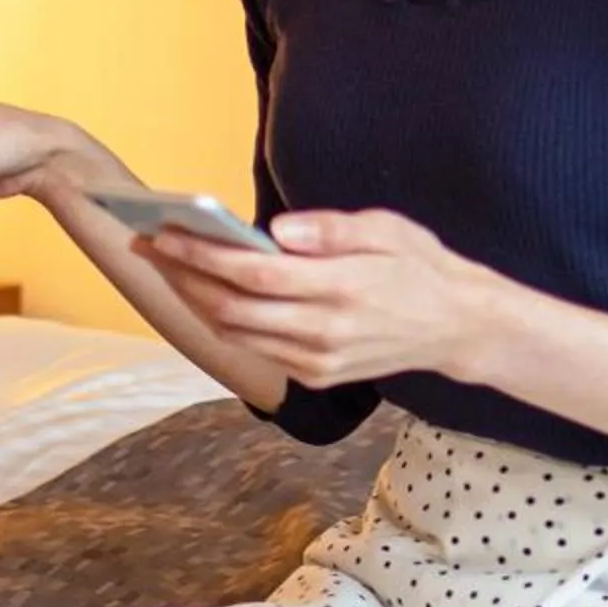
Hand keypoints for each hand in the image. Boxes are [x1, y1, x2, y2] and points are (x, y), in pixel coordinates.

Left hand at [138, 209, 499, 389]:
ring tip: (166, 267)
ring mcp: (319, 360)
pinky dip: (222, 323)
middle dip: (182, 276)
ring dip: (193, 300)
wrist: (459, 328)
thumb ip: (331, 230)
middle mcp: (325, 331)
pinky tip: (203, 294)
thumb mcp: (388, 229)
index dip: (201, 256)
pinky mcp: (317, 376)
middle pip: (231, 308)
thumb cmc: (420, 267)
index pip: (253, 275)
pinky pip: (256, 350)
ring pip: (236, 333)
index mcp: (342, 288)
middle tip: (147, 247)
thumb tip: (274, 230)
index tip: (163, 233)